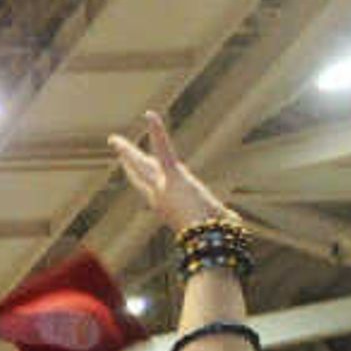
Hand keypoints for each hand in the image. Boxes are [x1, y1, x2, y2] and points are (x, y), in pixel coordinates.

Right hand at [107, 109, 231, 236]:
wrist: (201, 235)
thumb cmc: (211, 233)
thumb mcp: (216, 222)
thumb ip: (224, 219)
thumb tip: (236, 223)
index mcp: (163, 203)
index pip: (145, 185)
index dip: (134, 174)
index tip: (126, 164)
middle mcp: (157, 193)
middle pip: (137, 172)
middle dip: (125, 159)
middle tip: (114, 145)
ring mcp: (162, 183)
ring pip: (140, 163)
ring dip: (126, 150)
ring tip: (113, 140)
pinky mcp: (172, 173)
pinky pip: (162, 148)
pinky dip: (157, 130)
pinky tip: (149, 115)